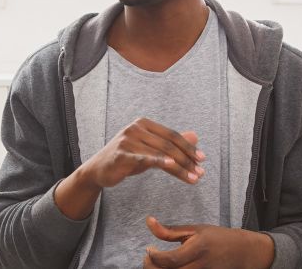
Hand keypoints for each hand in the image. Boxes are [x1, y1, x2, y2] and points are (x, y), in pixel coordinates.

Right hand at [82, 118, 204, 188]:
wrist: (98, 170)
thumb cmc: (126, 157)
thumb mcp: (150, 148)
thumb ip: (171, 143)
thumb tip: (195, 136)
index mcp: (144, 124)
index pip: (172, 135)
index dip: (188, 147)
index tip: (202, 159)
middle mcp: (135, 128)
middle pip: (168, 144)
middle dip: (187, 159)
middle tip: (200, 172)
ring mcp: (127, 140)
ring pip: (161, 153)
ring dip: (180, 167)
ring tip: (193, 178)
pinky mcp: (121, 154)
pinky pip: (144, 158)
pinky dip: (160, 161)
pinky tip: (172, 166)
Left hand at [142, 216, 274, 268]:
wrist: (241, 252)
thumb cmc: (217, 238)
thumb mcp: (195, 229)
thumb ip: (170, 231)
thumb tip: (149, 221)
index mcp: (198, 249)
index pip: (171, 259)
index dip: (154, 257)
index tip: (149, 249)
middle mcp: (200, 266)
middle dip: (152, 267)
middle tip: (149, 257)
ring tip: (157, 262)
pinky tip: (167, 266)